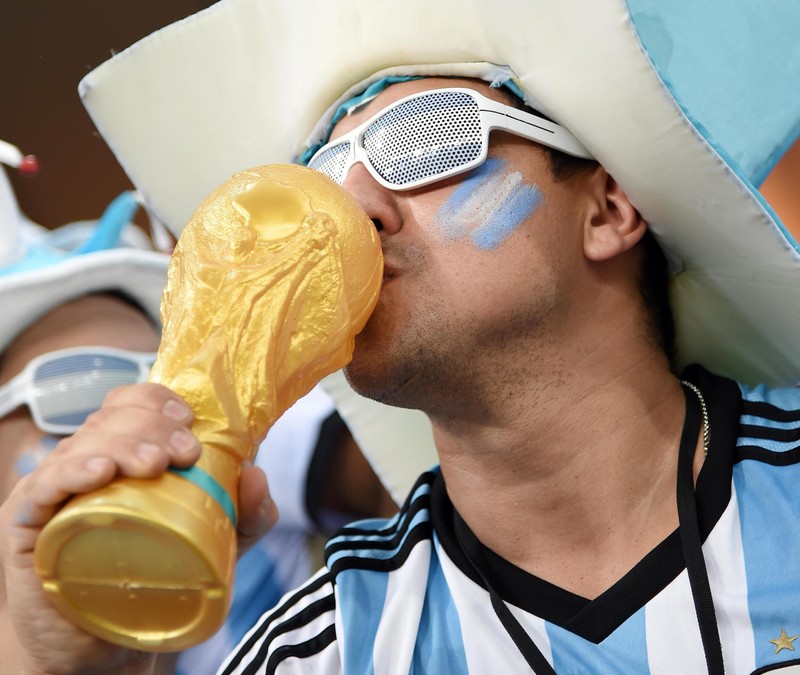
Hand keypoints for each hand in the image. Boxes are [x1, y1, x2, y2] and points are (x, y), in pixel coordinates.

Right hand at [0, 383, 276, 674]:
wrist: (100, 639)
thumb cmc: (154, 576)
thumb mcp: (217, 542)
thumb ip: (245, 514)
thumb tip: (256, 475)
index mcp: (125, 450)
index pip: (132, 403)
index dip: (158, 401)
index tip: (188, 420)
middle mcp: (88, 459)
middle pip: (113, 419)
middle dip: (152, 426)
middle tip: (184, 453)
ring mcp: (57, 488)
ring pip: (84, 444)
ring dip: (122, 444)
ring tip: (154, 464)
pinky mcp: (29, 521)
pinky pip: (43, 484)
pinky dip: (72, 471)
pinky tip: (99, 472)